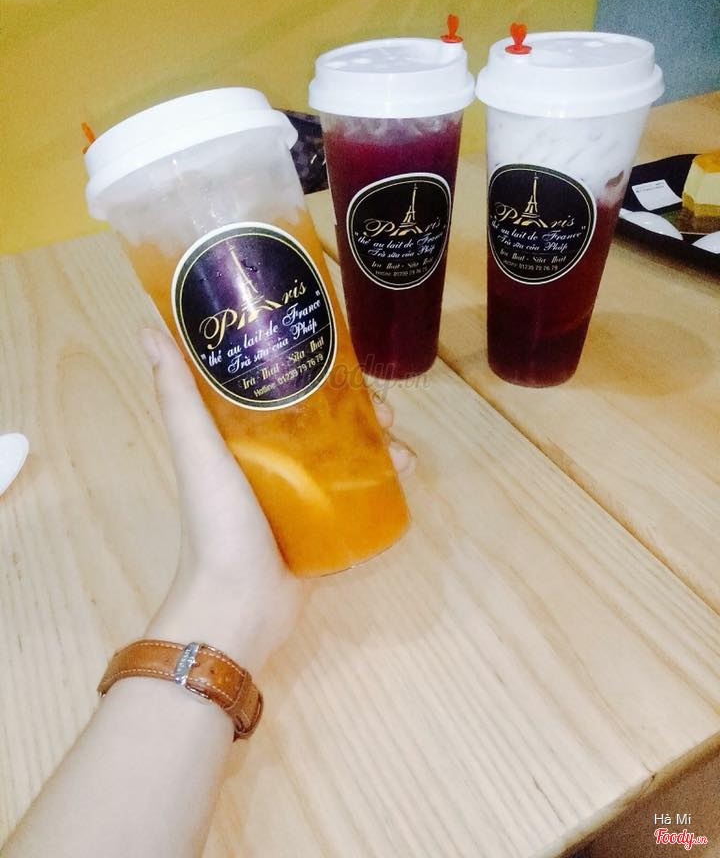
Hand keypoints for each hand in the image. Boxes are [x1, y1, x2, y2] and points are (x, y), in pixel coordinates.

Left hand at [140, 328, 412, 674]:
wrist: (240, 606)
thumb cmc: (217, 522)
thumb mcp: (197, 450)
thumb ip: (179, 396)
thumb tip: (148, 328)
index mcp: (240, 438)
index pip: (281, 388)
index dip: (312, 367)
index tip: (339, 353)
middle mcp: (273, 460)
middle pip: (325, 418)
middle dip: (359, 407)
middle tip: (383, 408)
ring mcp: (303, 494)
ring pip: (350, 453)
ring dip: (380, 443)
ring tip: (400, 448)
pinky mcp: (326, 525)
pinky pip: (360, 492)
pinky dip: (384, 480)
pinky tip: (404, 473)